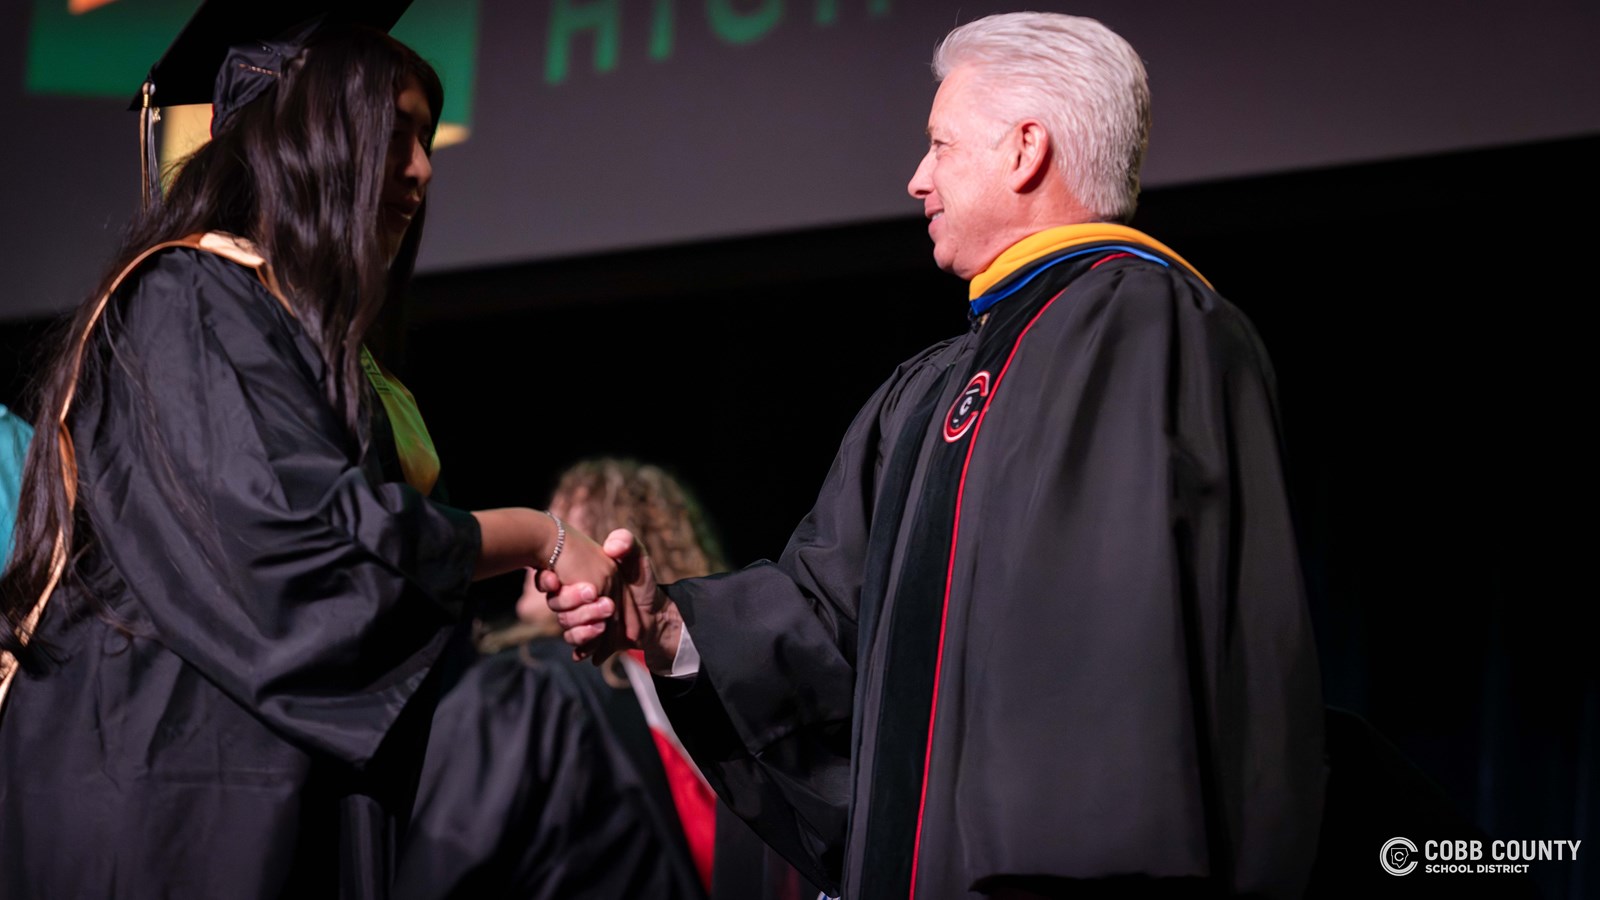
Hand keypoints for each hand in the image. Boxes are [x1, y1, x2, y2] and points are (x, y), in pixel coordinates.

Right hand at [532, 528, 681, 669]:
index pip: (551, 578)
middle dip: (573, 603)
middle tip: (595, 596)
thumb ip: (626, 542)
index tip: (554, 581)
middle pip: (557, 604)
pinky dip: (585, 642)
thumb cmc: (643, 584)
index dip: (546, 581)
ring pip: (565, 624)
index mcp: (581, 576)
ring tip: (602, 623)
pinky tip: (597, 636)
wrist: (655, 615)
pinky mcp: (587, 636)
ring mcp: (580, 617)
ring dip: (581, 624)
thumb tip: (611, 547)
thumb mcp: (638, 558)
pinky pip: (575, 642)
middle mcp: (576, 597)